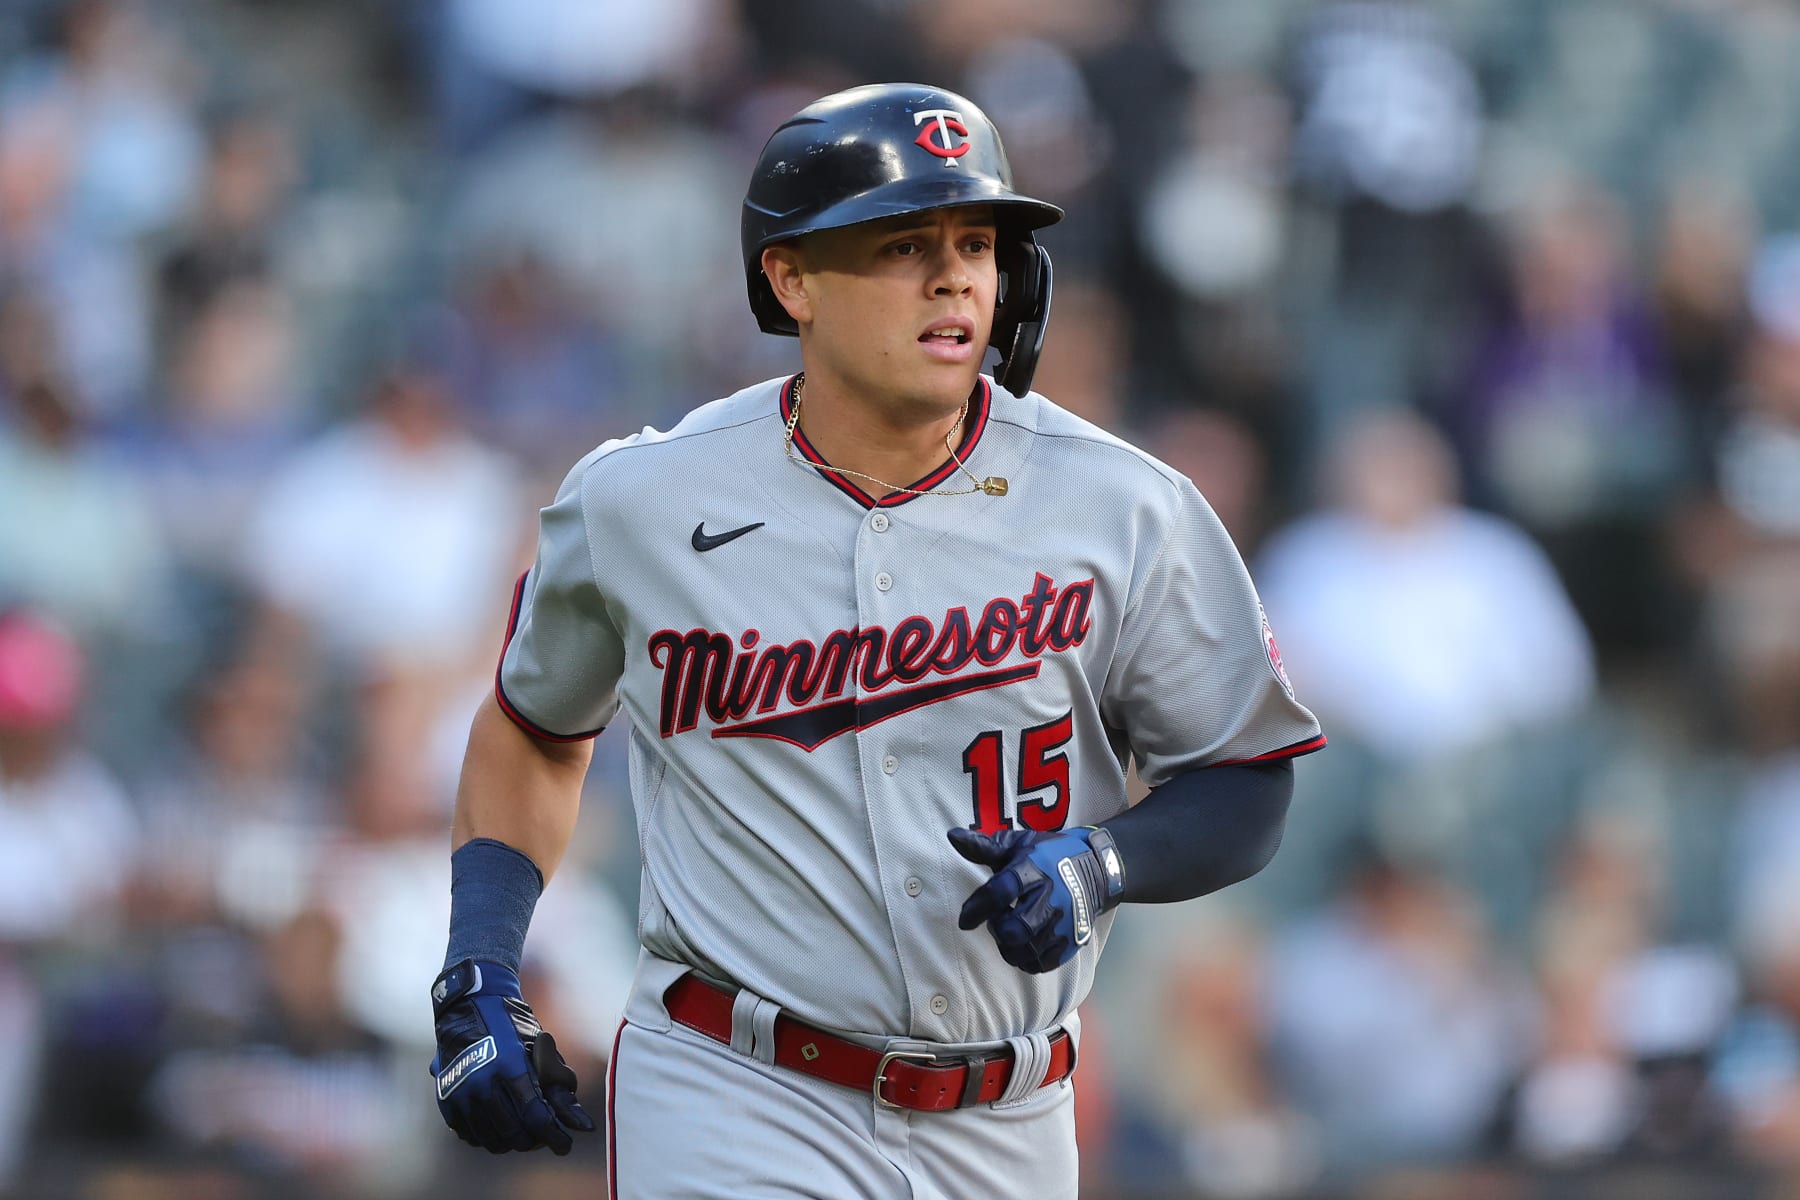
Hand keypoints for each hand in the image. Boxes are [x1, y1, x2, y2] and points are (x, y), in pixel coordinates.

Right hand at [429, 959, 594, 1153]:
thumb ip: (561, 1089)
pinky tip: (500, 1125)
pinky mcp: (447, 1100)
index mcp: (509, 1066)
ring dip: (512, 1141)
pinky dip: (489, 1137)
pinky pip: (471, 1136)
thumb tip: (584, 1127)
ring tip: (524, 1130)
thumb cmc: (513, 1026)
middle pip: (514, 1133)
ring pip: (492, 1139)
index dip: (553, 1136)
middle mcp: (481, 1082)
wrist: (468, 1007)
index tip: (564, 1145)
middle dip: (534, 1140)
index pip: (535, 1116)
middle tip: (544, 1134)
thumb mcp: (542, 1050)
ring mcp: (461, 1093)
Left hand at [949, 826, 1125, 973]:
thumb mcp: (1018, 844)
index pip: (1000, 892)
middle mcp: (1051, 898)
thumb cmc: (1049, 855)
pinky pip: (1041, 964)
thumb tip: (953, 835)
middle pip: (1014, 929)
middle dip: (997, 929)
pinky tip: (1024, 945)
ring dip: (1008, 946)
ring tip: (1010, 932)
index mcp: (1034, 871)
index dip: (977, 909)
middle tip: (997, 920)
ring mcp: (1064, 923)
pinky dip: (1025, 959)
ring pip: (1026, 950)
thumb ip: (984, 846)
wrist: (1097, 869)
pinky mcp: (1072, 941)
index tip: (965, 920)